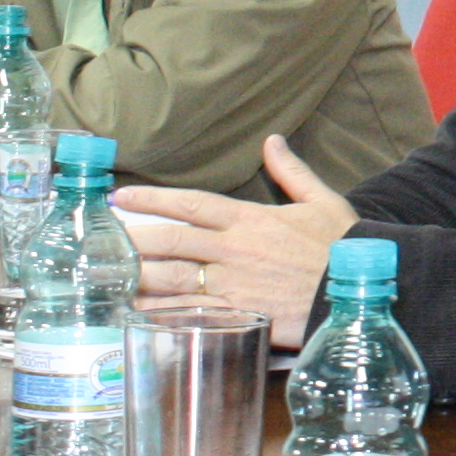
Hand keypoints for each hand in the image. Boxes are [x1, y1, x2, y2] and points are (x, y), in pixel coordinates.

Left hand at [119, 136, 358, 346]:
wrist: (357, 290)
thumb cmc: (344, 246)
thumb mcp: (323, 201)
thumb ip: (293, 172)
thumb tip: (273, 141)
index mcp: (250, 220)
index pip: (191, 204)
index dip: (153, 199)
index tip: (122, 197)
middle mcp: (233, 250)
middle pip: (170, 240)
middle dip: (131, 238)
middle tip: (98, 237)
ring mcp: (231, 284)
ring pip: (171, 278)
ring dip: (136, 276)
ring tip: (105, 275)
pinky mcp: (235, 315)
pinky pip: (188, 313)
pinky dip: (159, 313)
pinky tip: (135, 313)